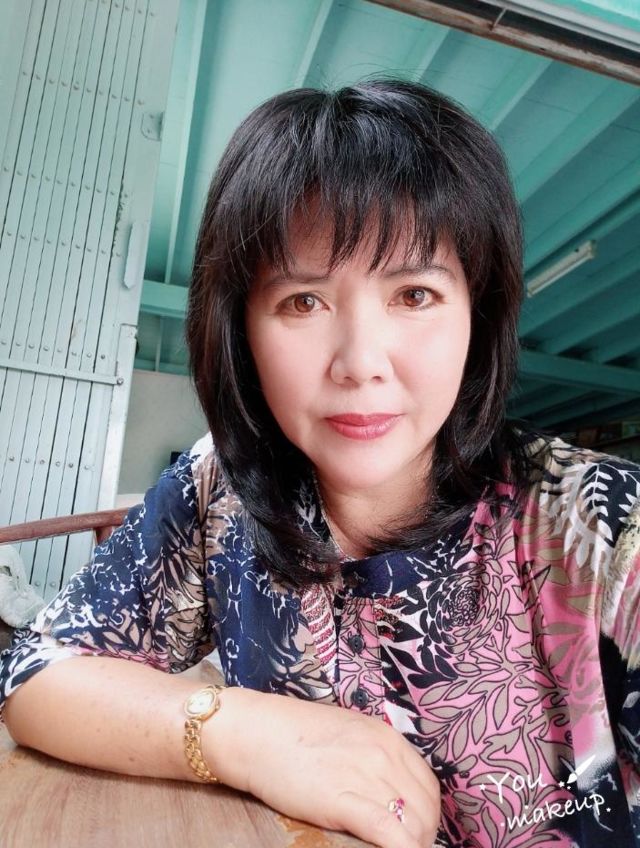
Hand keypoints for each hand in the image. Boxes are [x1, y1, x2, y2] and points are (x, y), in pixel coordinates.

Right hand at [217, 688, 440, 847]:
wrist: (258, 733)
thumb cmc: (295, 734)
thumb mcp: (349, 733)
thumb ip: (375, 756)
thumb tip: (391, 789)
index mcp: (387, 738)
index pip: (429, 786)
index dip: (427, 815)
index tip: (417, 830)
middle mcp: (383, 755)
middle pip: (426, 809)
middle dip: (423, 836)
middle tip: (407, 847)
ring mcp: (365, 776)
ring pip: (413, 825)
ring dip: (413, 845)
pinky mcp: (343, 800)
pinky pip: (389, 833)